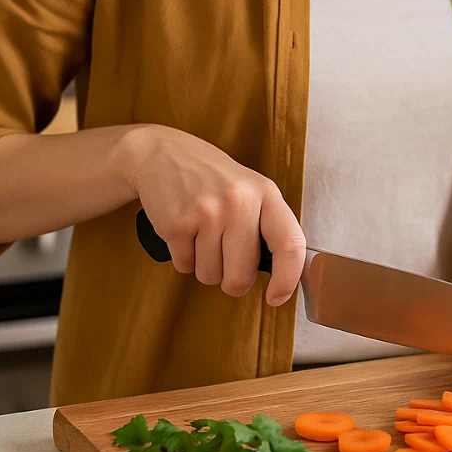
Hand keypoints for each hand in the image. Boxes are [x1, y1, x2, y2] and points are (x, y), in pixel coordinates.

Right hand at [124, 125, 305, 304]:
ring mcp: (206, 211)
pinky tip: (185, 232)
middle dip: (232, 280)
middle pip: (241, 275)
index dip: (287, 279)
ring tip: (202, 236)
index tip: (277, 297)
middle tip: (226, 260)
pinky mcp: (176, 223)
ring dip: (205, 266)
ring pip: (210, 275)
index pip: (289, 244)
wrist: (162, 154)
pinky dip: (184, 258)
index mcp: (266, 193)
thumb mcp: (250, 190)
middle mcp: (239, 202)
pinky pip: (185, 267)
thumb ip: (267, 226)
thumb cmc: (213, 180)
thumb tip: (284, 276)